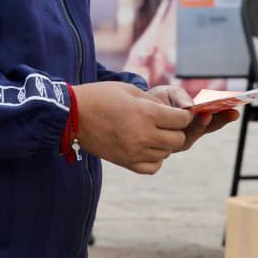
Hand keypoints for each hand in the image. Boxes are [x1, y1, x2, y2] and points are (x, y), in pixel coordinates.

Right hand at [71, 82, 191, 174]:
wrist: (73, 115)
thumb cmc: (102, 97)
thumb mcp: (131, 90)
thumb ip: (155, 102)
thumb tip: (174, 111)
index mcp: (147, 113)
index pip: (182, 120)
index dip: (184, 115)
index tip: (180, 113)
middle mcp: (144, 135)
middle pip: (177, 140)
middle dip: (176, 130)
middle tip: (167, 123)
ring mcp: (135, 151)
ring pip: (166, 154)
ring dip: (164, 144)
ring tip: (153, 133)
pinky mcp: (126, 162)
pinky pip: (153, 167)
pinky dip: (155, 159)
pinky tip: (147, 147)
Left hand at [147, 84, 239, 150]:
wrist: (136, 109)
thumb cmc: (159, 100)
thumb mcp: (171, 93)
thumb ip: (181, 97)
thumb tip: (190, 106)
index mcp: (197, 120)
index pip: (214, 120)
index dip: (225, 116)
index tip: (236, 110)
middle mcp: (190, 132)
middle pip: (208, 128)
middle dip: (217, 120)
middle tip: (226, 111)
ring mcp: (178, 140)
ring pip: (193, 134)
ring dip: (201, 124)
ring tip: (206, 113)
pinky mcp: (164, 145)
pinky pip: (174, 139)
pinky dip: (180, 130)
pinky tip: (184, 120)